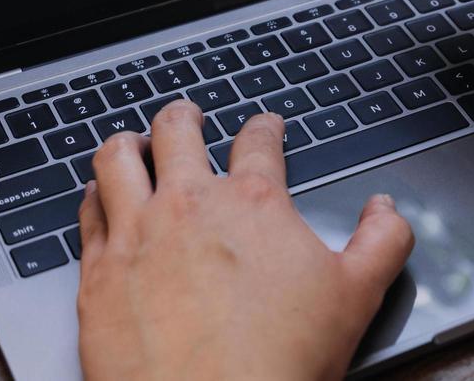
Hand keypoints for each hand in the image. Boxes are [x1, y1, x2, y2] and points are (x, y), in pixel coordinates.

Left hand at [75, 101, 412, 380]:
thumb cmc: (279, 361)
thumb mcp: (358, 296)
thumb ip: (382, 241)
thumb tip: (386, 210)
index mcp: (253, 202)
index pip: (257, 141)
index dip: (265, 126)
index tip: (266, 126)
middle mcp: (189, 204)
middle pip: (176, 131)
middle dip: (185, 117)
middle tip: (189, 117)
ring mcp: (137, 234)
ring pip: (117, 159)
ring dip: (127, 145)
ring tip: (132, 144)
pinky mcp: (97, 272)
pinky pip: (87, 214)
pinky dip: (93, 197)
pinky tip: (99, 200)